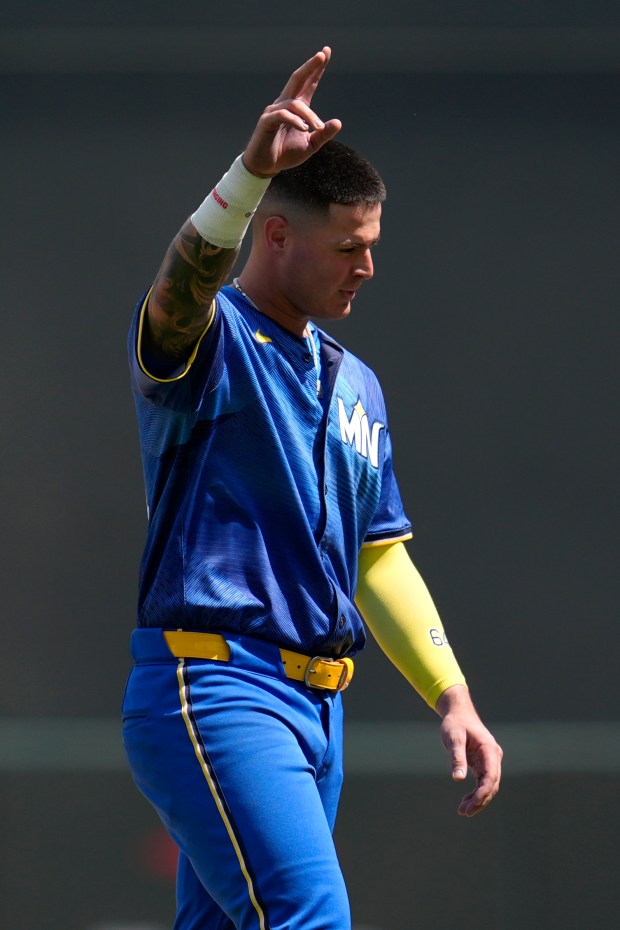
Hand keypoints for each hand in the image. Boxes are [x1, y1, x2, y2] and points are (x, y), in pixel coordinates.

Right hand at [243, 46, 341, 177]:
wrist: (266, 166)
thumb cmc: (285, 154)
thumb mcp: (310, 146)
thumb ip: (323, 135)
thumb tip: (338, 122)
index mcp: (296, 107)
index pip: (308, 84)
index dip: (317, 69)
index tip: (326, 52)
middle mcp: (285, 104)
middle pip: (297, 79)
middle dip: (310, 67)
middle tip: (322, 55)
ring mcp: (274, 111)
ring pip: (295, 104)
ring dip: (309, 115)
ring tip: (317, 128)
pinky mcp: (266, 121)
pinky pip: (283, 115)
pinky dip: (295, 121)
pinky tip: (304, 129)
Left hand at [436, 686, 502, 816]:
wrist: (458, 712)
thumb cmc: (455, 723)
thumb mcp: (454, 739)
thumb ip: (457, 758)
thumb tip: (458, 779)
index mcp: (489, 749)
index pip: (491, 776)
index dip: (483, 792)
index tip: (472, 804)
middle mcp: (493, 756)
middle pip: (492, 784)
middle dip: (480, 800)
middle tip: (464, 812)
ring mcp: (490, 760)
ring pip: (489, 785)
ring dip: (478, 799)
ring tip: (463, 811)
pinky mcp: (483, 763)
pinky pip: (483, 781)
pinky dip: (476, 792)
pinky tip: (465, 801)